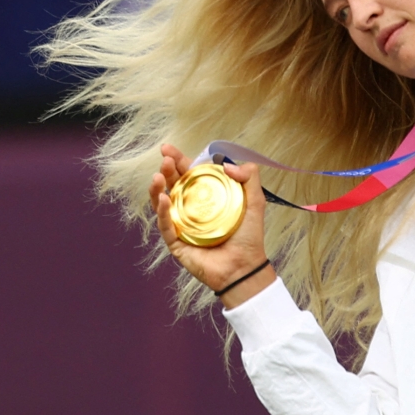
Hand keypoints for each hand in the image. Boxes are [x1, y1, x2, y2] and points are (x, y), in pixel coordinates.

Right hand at [149, 143, 275, 308]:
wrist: (245, 267)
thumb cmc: (249, 236)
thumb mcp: (255, 201)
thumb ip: (249, 177)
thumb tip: (227, 164)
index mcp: (206, 197)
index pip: (189, 174)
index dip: (178, 160)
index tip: (168, 148)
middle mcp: (190, 208)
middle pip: (173, 185)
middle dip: (167, 170)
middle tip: (164, 158)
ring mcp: (181, 225)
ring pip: (162, 203)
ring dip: (158, 188)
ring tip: (158, 175)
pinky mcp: (176, 243)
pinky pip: (165, 225)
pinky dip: (163, 212)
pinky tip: (164, 199)